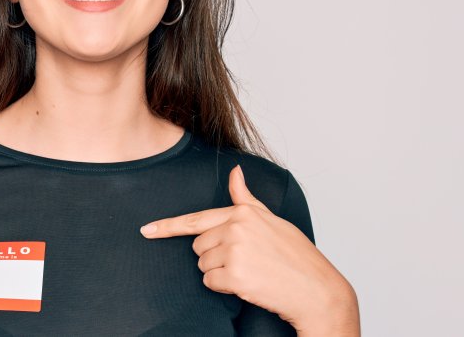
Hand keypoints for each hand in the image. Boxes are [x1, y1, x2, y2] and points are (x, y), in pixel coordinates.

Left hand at [139, 164, 359, 335]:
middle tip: (246, 261)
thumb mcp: (272, 220)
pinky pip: (210, 282)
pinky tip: (248, 284)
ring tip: (250, 271)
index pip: (197, 219)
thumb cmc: (296, 255)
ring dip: (220, 273)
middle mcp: (236, 228)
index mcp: (243, 212)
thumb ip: (246, 199)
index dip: (168, 226)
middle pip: (198, 246)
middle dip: (215, 256)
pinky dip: (224, 287)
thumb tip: (234, 173)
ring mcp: (235, 251)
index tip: (147, 230)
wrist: (316, 290)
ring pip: (203, 265)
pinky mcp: (235, 275)